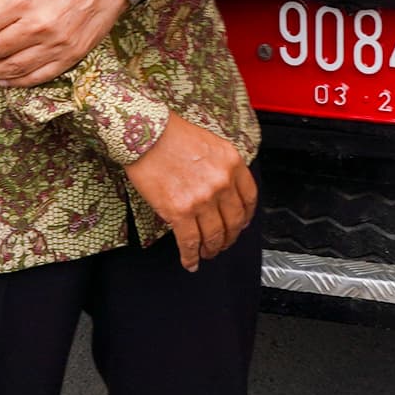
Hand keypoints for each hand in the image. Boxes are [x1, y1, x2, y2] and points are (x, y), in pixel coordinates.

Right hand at [126, 116, 254, 267]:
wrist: (145, 133)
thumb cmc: (171, 134)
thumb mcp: (210, 144)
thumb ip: (221, 167)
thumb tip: (222, 192)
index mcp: (232, 163)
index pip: (249, 198)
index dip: (246, 217)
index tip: (241, 223)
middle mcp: (222, 182)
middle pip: (234, 221)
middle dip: (229, 238)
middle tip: (223, 243)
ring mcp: (202, 199)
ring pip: (214, 236)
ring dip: (212, 249)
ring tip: (207, 253)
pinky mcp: (180, 211)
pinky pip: (190, 242)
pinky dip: (191, 256)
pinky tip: (190, 261)